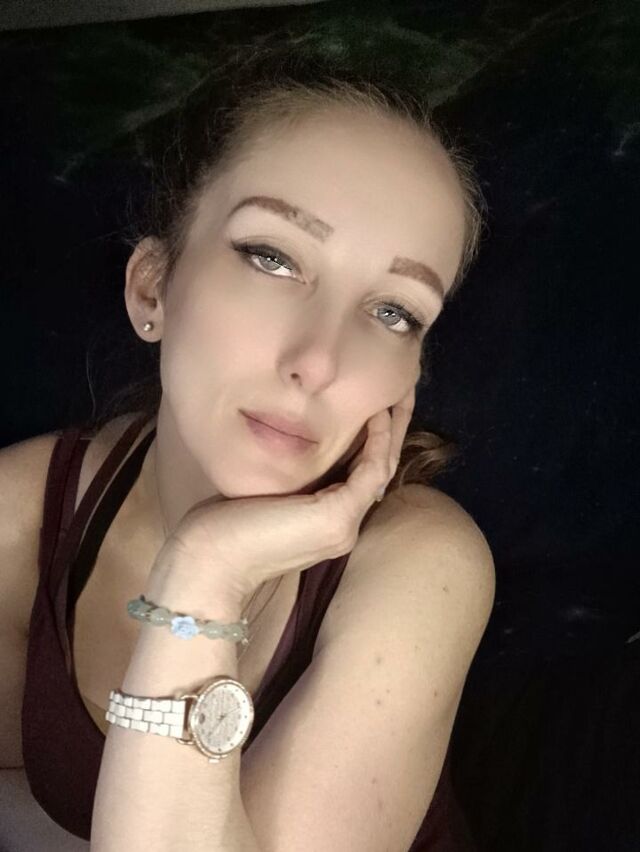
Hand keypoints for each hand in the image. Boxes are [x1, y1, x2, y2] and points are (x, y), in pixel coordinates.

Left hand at [151, 387, 415, 603]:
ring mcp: (345, 524)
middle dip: (393, 430)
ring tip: (398, 396)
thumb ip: (290, 477)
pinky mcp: (337, 516)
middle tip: (401, 393)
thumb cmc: (224, 527)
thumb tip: (295, 443)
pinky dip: (377, 441)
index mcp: (328, 522)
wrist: (211, 562)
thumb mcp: (266, 492)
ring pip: (382, 469)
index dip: (375, 440)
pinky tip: (378, 415)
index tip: (378, 405)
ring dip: (393, 431)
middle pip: (380, 469)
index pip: (362, 476)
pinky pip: (371, 471)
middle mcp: (345, 527)